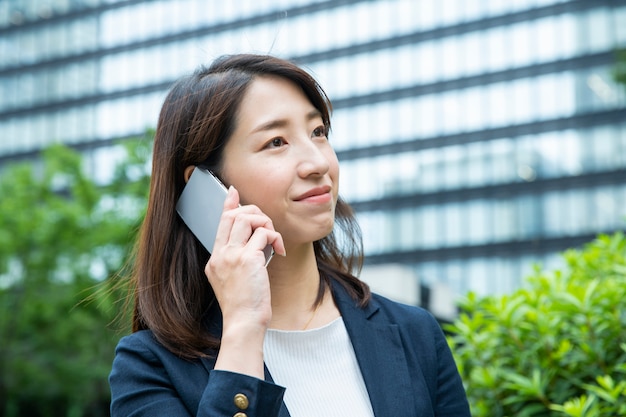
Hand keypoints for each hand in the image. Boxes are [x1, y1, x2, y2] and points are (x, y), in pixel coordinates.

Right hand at [206, 186, 283, 377]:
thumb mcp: (233, 280)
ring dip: (266, 223)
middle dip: (254, 213)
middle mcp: (220, 254)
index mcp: (214, 259)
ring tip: (273, 240)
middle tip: (267, 226)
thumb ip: (237, 260)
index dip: (229, 204)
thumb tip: (254, 241)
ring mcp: (232, 256)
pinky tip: (278, 251)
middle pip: (234, 215)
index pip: (220, 223)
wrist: (243, 323)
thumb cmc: (243, 306)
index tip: (233, 192)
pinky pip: (264, 234)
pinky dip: (275, 238)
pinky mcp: (247, 259)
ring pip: (248, 218)